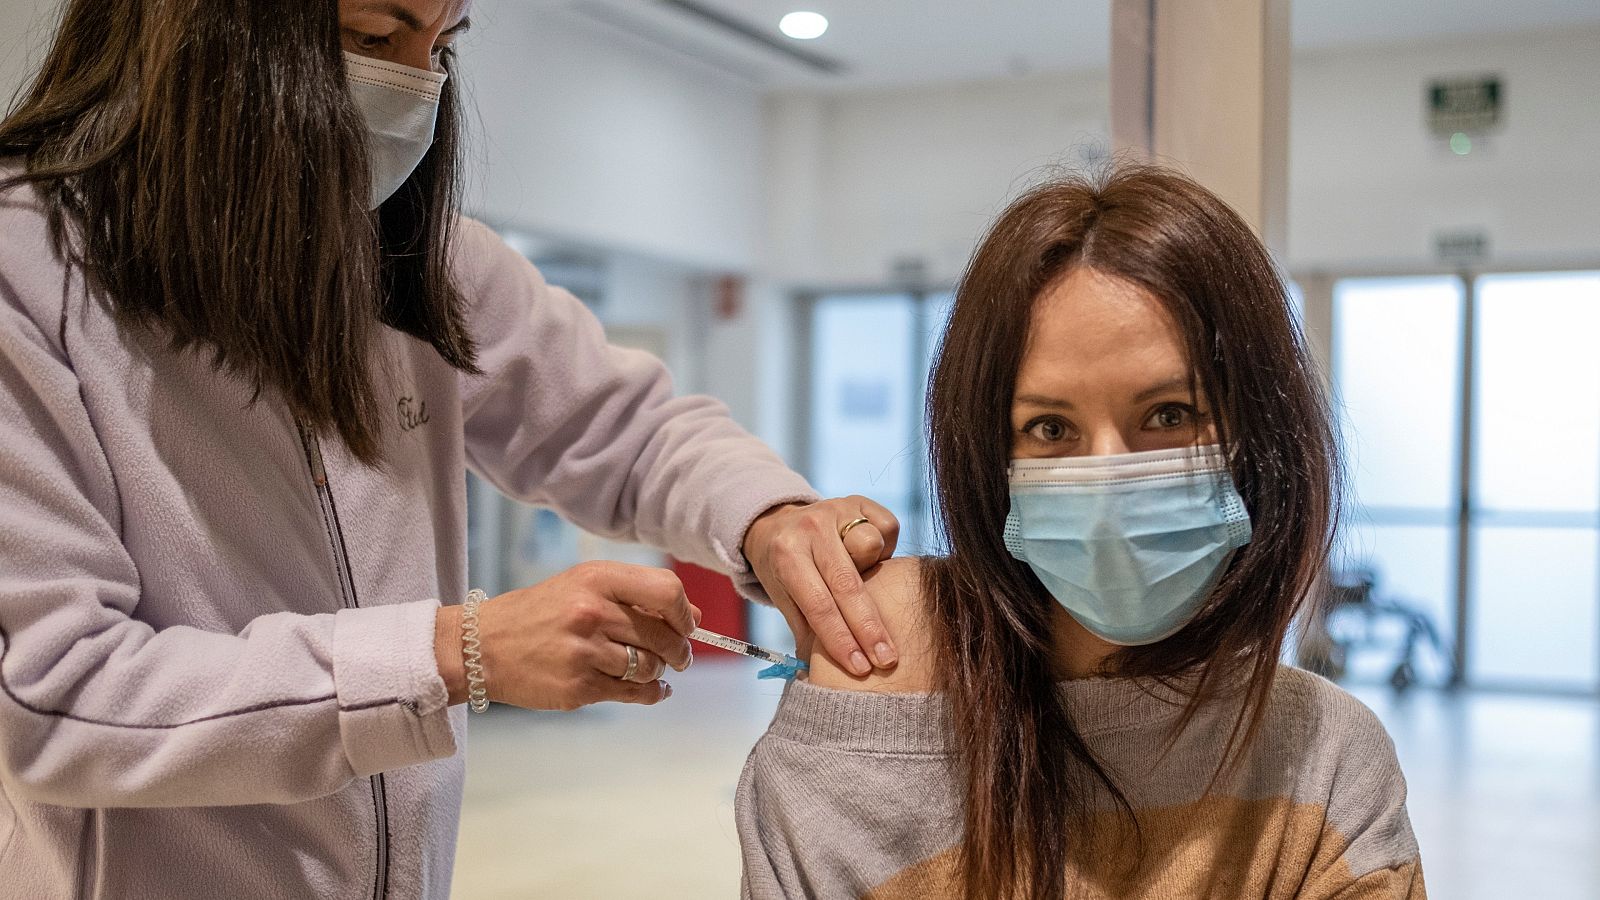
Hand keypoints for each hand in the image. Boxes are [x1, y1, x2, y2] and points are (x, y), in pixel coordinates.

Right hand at [433, 561, 699, 710]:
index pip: (666, 592)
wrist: (481, 647)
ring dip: (657, 672)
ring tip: (646, 668)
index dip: (685, 613)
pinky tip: (650, 690)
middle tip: (679, 657)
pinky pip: (633, 694)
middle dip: (680, 651)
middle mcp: (592, 613)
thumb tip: (694, 618)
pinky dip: (650, 695)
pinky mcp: (579, 687)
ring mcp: (585, 652)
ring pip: (650, 668)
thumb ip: (637, 597)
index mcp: (596, 579)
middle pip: (664, 636)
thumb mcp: (583, 587)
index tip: (687, 626)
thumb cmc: (538, 614)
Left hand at [742, 496, 899, 675]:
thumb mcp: (782, 596)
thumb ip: (805, 628)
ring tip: (868, 581)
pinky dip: (886, 548)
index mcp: (786, 556)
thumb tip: (821, 674)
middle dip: (870, 627)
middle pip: (848, 584)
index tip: (860, 668)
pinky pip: (888, 528)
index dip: (841, 639)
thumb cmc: (783, 569)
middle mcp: (810, 528)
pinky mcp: (859, 499)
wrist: (778, 522)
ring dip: (875, 571)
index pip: (818, 605)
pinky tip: (873, 558)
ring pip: (872, 547)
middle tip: (887, 660)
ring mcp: (835, 509)